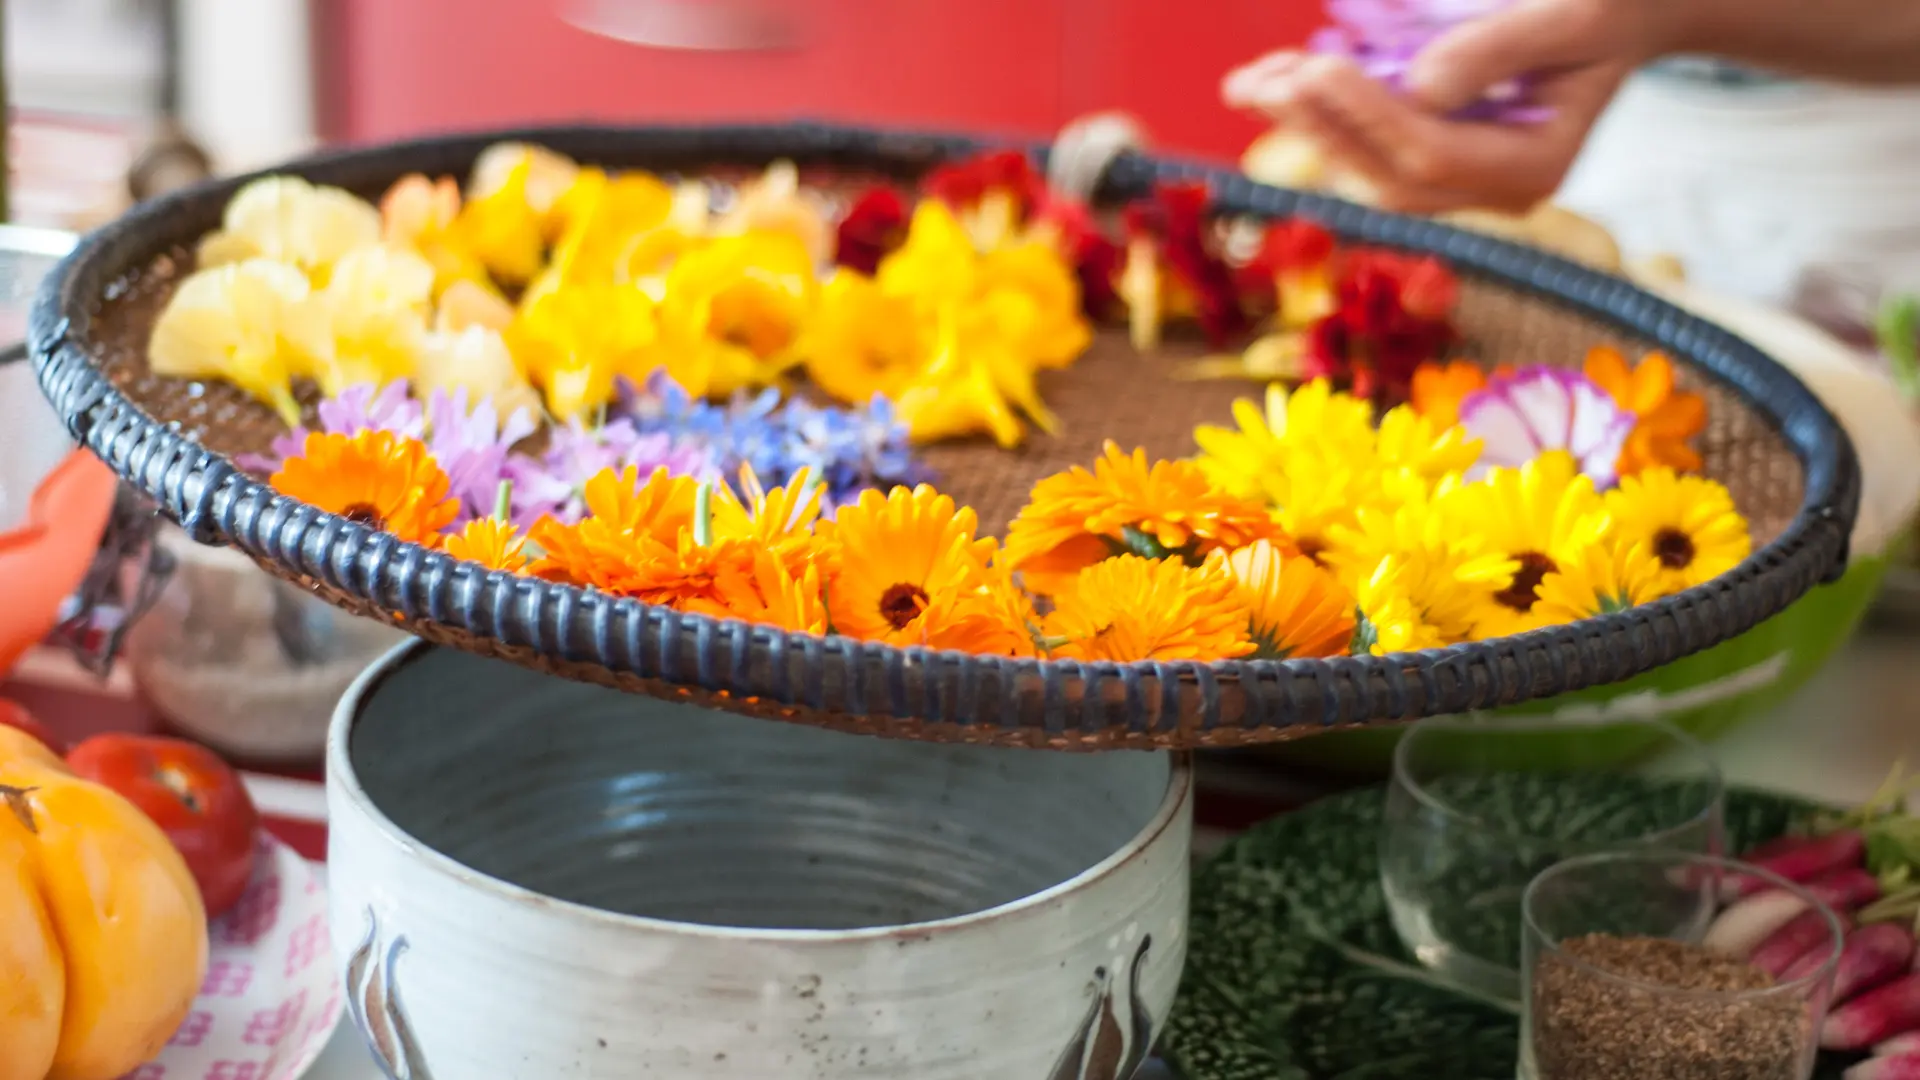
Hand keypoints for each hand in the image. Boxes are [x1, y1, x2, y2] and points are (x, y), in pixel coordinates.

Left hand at [1223, 0, 1675, 214]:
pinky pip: (1366, 149)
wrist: (1625, 17)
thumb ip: (1500, 49)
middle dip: (1321, 128)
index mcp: (1536, 168)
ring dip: (1304, 127)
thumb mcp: (1575, 12)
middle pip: (1390, 175)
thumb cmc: (1608, 9)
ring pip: (1367, 169)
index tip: (1318, 69)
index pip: (1434, 155)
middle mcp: (1495, 192)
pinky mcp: (1434, 159)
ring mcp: (1463, 182)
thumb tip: (1419, 87)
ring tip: (1250, 82)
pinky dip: (1319, 117)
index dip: (1370, 116)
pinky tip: (1272, 83)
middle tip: (1265, 80)